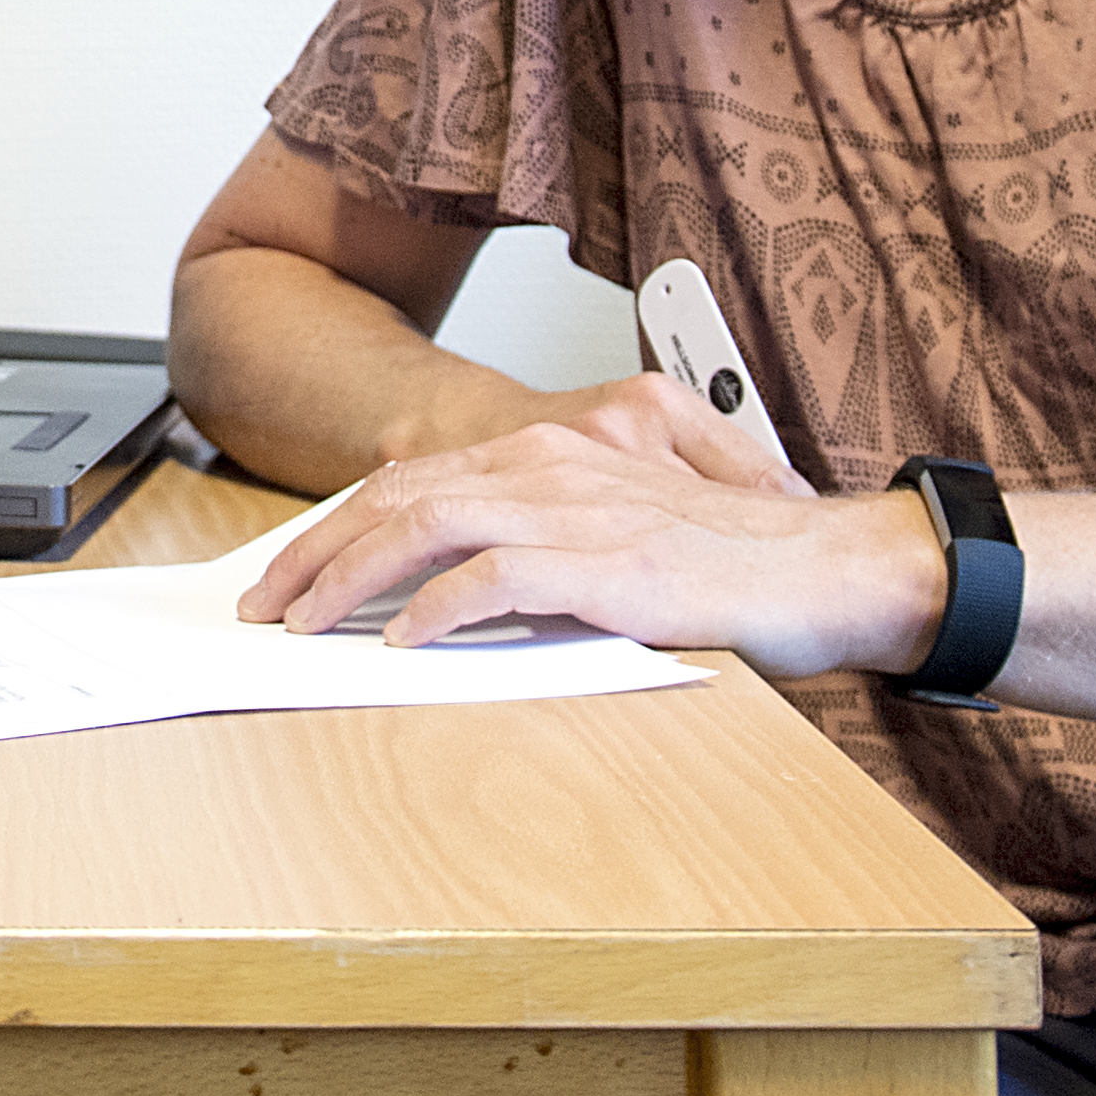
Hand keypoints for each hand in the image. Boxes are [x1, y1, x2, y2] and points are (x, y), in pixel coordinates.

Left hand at [234, 394, 940, 679]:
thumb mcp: (616, 538)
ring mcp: (577, 509)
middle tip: (266, 605)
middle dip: (318, 552)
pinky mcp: (607, 563)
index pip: (414, 481)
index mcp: (550, 455)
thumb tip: (446, 593)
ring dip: (352, 578)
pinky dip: (437, 607)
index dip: (341, 527)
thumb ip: (540, 544)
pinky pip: (496, 577)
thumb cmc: (729, 563)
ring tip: (306, 624)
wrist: (828, 567)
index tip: (292, 573)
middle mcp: (552, 465)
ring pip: (426, 526)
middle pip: (398, 496)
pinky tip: (401, 641)